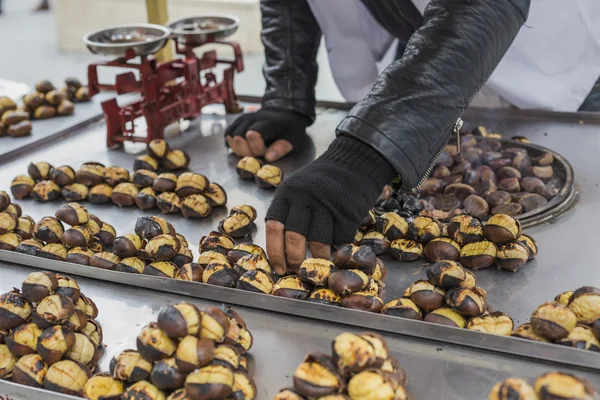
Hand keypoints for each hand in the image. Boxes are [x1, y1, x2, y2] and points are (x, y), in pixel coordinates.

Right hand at [225, 107, 310, 161]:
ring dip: (237, 148)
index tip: (264, 152)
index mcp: (269, 121)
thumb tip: (268, 158)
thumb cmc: (288, 129)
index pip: (254, 132)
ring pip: (231, 135)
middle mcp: (253, 117)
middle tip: (255, 155)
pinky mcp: (237, 121)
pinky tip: (243, 147)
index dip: (256, 146)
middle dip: (245, 150)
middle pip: (239, 135)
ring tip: (249, 152)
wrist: (283, 113)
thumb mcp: (293, 139)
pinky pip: (227, 133)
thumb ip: (281, 149)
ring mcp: (243, 118)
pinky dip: (232, 144)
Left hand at [265, 137, 396, 273]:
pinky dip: (337, 249)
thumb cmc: (322, 180)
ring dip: (318, 259)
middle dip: (295, 261)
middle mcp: (304, 199)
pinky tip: (336, 251)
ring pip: (318, 243)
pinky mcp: (348, 212)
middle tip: (298, 271)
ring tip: (318, 265)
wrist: (354, 161)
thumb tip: (282, 249)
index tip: (279, 268)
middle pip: (294, 239)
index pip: (274, 228)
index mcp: (287, 193)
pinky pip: (339, 239)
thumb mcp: (298, 188)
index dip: (275, 252)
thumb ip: (289, 211)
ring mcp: (327, 205)